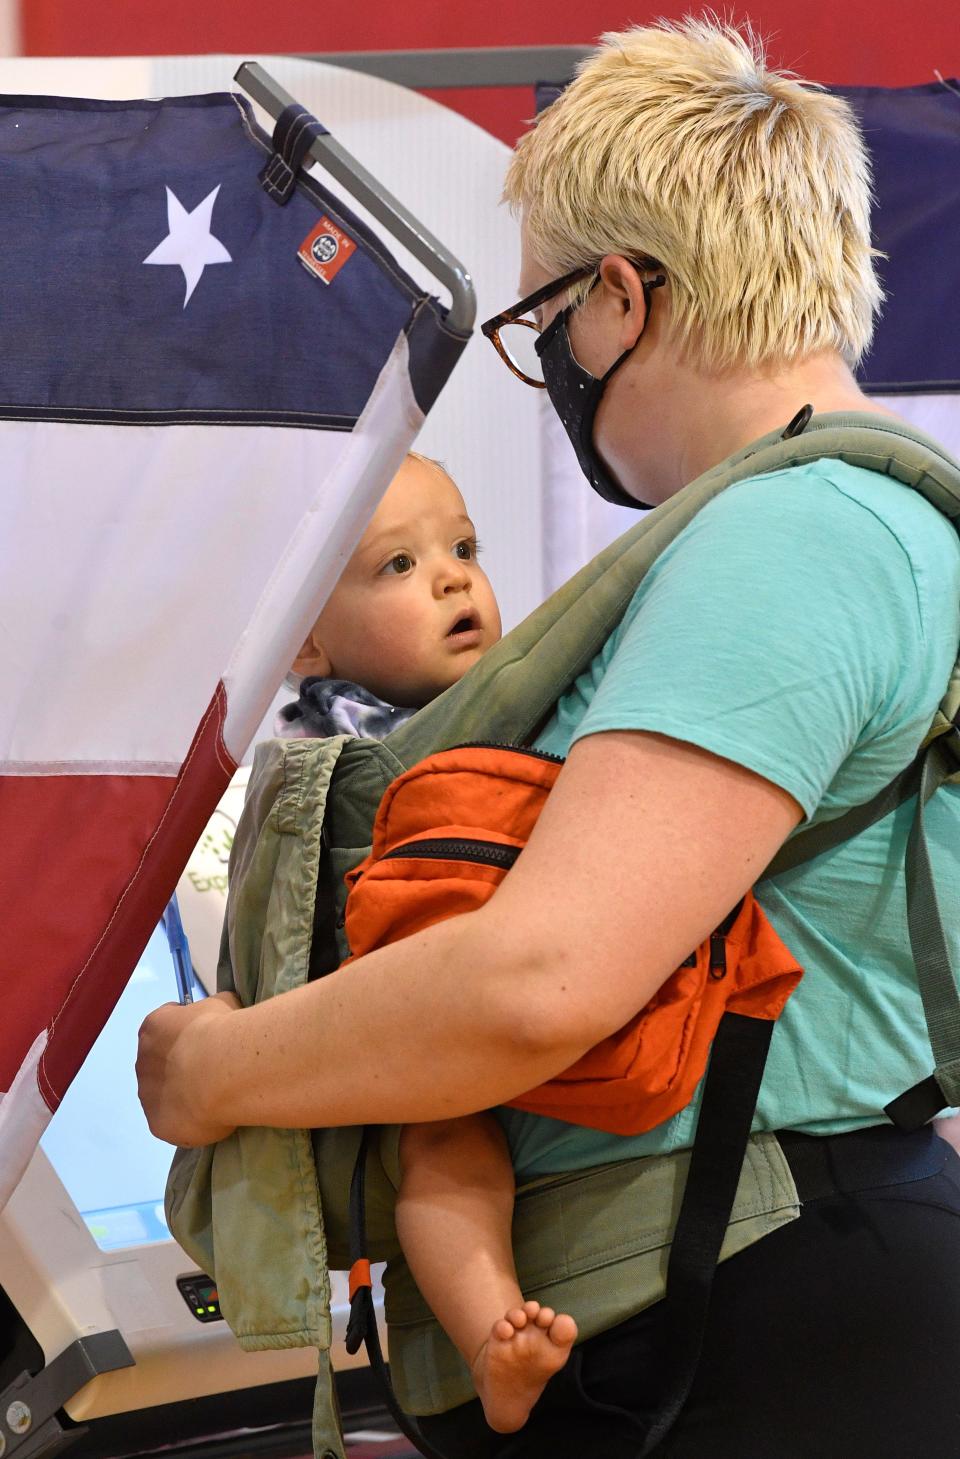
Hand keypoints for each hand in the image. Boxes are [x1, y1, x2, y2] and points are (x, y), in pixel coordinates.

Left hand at [137, 991, 240, 1146]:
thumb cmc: (223, 1030)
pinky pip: (174, 1123)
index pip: (164, 1028)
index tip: (208, 1040)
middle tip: (214, 1071)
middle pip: (162, 1065)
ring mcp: (147, 1095)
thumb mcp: (225, 1003)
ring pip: (166, 1097)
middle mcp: (142, 1061)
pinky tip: (213, 1115)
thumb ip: (215, 1008)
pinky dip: (191, 1121)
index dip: (187, 1035)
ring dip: (185, 1097)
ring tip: (216, 1097)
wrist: (223, 1071)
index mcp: (154, 1027)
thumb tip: (221, 1013)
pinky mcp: (157, 1125)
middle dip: (183, 1068)